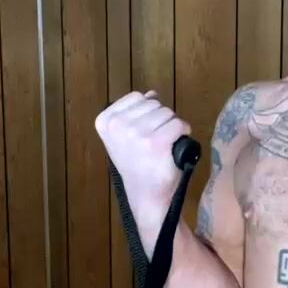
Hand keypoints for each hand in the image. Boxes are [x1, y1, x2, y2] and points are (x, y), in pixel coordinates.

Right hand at [95, 90, 192, 228]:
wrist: (146, 193)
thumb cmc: (136, 164)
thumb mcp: (126, 136)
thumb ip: (135, 113)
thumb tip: (151, 94)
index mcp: (105, 121)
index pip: (136, 97)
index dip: (146, 111)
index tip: (142, 131)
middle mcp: (117, 125)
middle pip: (153, 103)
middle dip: (160, 118)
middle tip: (155, 140)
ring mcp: (136, 134)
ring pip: (166, 112)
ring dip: (171, 125)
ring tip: (164, 143)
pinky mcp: (156, 142)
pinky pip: (178, 123)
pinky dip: (183, 131)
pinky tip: (176, 143)